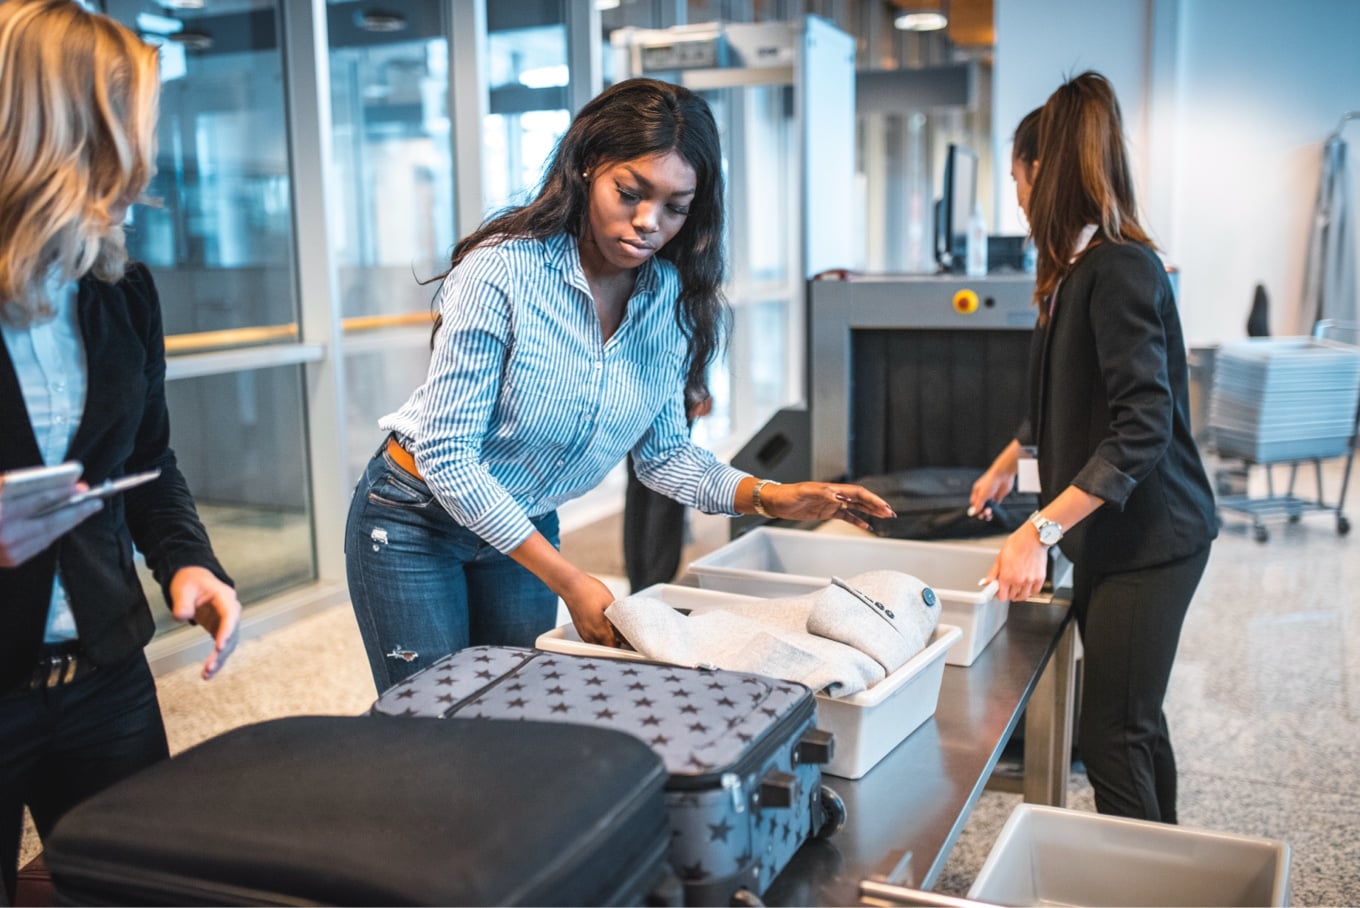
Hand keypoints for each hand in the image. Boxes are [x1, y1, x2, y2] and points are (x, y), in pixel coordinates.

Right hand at [0, 484, 101, 567]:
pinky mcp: (13, 561)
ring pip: (50, 535)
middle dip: (77, 511)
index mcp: (1, 514)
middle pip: (52, 522)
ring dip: (70, 523)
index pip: (40, 500)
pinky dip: (55, 532)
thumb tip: (54, 486)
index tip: (81, 488)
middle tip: (96, 502)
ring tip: (85, 511)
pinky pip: (42, 544)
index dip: (64, 493)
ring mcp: (11, 552)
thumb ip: (19, 490)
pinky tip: (65, 524)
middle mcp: (7, 536)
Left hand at [169, 566, 240, 679]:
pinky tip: (207, 674)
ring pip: (229, 644)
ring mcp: (227, 621)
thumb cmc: (190, 582)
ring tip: (207, 674)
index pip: (230, 615)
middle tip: (210, 667)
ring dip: (220, 660)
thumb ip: (182, 603)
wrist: (193, 579)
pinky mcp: (220, 630)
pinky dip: (216, 660)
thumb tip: (182, 617)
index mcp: (224, 597)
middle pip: (232, 633)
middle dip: (222, 652)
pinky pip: (222, 647)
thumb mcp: (183, 589)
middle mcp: (231, 610)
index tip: (220, 646)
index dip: (227, 631)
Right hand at [559, 573, 622, 646]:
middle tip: (625, 635)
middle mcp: (590, 636)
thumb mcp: (610, 602)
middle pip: (607, 648)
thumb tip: (626, 627)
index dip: (625, 645)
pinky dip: (599, 636)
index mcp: (600, 631)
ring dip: (607, 640)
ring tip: (615, 630)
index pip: (615, 647)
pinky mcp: (580, 629)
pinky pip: (591, 639)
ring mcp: (584, 633)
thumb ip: (618, 618)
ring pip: (599, 644)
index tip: (631, 640)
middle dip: (617, 643)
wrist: (571, 586)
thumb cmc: (589, 591)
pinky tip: (603, 626)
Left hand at [763, 482, 895, 530]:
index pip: (858, 493)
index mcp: (832, 489)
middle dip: (876, 505)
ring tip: (885, 517)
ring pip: (857, 507)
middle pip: (861, 499)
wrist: (777, 501)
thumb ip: (821, 493)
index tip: (883, 506)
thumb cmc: (788, 495)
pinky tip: (867, 526)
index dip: (872, 499)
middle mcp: (835, 495)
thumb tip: (838, 496)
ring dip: (871, 511)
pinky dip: (858, 521)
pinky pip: (847, 516)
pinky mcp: (827, 512)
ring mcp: (832, 504)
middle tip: (890, 513)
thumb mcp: (804, 492)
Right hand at [969, 468, 1015, 520]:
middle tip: (983, 516)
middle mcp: (983, 493)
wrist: (1003, 475)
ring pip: (988, 507)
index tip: (977, 514)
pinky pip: (995, 505)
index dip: (975, 509)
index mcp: (977, 491)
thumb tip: (973, 512)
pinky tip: (994, 511)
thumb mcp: (982, 495)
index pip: (974, 503)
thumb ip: (978, 505)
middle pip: (981, 506)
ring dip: (988, 512)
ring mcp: (991, 495)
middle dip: (981, 512)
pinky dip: (994, 509)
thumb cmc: (991, 481)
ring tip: (989, 514)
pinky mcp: (998, 497)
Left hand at [984, 525, 1049, 601]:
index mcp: (1006, 576)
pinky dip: (1030, 591)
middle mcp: (1018, 580)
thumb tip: (985, 583)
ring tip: (1016, 588)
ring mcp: (1030, 580)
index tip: (998, 592)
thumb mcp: (1000, 557)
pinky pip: (1034, 592)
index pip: (1002, 597)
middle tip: (1007, 587)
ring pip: (1023, 596)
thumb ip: (993, 573)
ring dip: (1018, 595)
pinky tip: (1026, 585)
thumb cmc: (1016, 544)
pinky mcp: (1040, 578)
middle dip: (1008, 593)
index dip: (999, 595)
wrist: (1033, 537)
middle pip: (1012, 597)